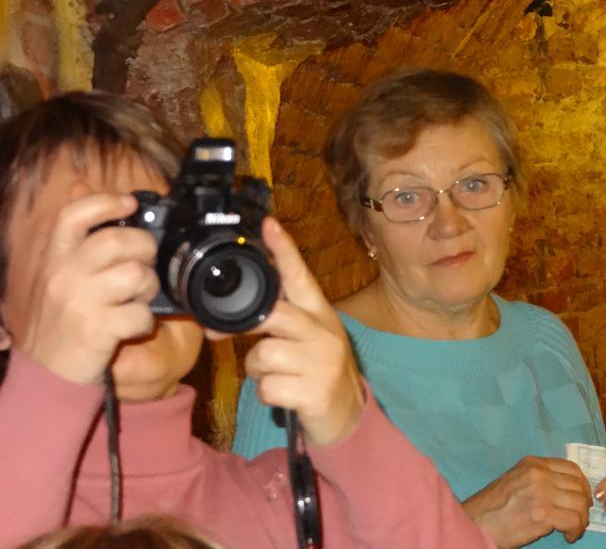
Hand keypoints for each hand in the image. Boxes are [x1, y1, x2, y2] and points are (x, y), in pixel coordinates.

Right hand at [15, 193, 159, 384]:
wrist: (47, 371)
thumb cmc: (60, 317)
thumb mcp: (56, 270)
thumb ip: (72, 233)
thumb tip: (81, 185)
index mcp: (53, 258)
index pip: (73, 215)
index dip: (105, 202)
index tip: (130, 203)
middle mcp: (62, 275)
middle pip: (116, 242)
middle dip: (144, 250)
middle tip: (144, 263)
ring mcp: (78, 302)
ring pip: (135, 276)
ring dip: (147, 287)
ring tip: (138, 298)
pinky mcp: (96, 330)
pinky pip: (141, 314)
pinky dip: (145, 321)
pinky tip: (133, 324)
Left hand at [243, 217, 364, 445]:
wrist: (349, 415)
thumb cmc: (317, 371)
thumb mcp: (306, 339)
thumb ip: (277, 321)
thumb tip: (225, 316)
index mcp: (320, 314)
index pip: (300, 277)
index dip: (283, 250)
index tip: (268, 224)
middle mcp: (324, 333)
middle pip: (273, 314)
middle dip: (244, 324)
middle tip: (222, 331)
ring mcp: (322, 363)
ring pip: (263, 355)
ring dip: (257, 370)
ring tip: (275, 375)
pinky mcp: (314, 392)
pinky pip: (267, 388)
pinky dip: (266, 394)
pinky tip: (284, 395)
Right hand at [462, 456, 590, 548]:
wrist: (474, 524)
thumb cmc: (491, 508)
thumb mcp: (515, 481)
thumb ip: (538, 480)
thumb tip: (566, 490)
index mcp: (532, 463)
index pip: (571, 468)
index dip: (582, 485)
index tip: (580, 499)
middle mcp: (539, 473)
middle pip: (579, 485)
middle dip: (583, 504)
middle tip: (578, 518)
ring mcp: (541, 492)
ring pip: (580, 503)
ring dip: (581, 520)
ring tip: (572, 530)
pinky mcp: (543, 513)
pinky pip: (574, 520)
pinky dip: (576, 530)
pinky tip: (568, 537)